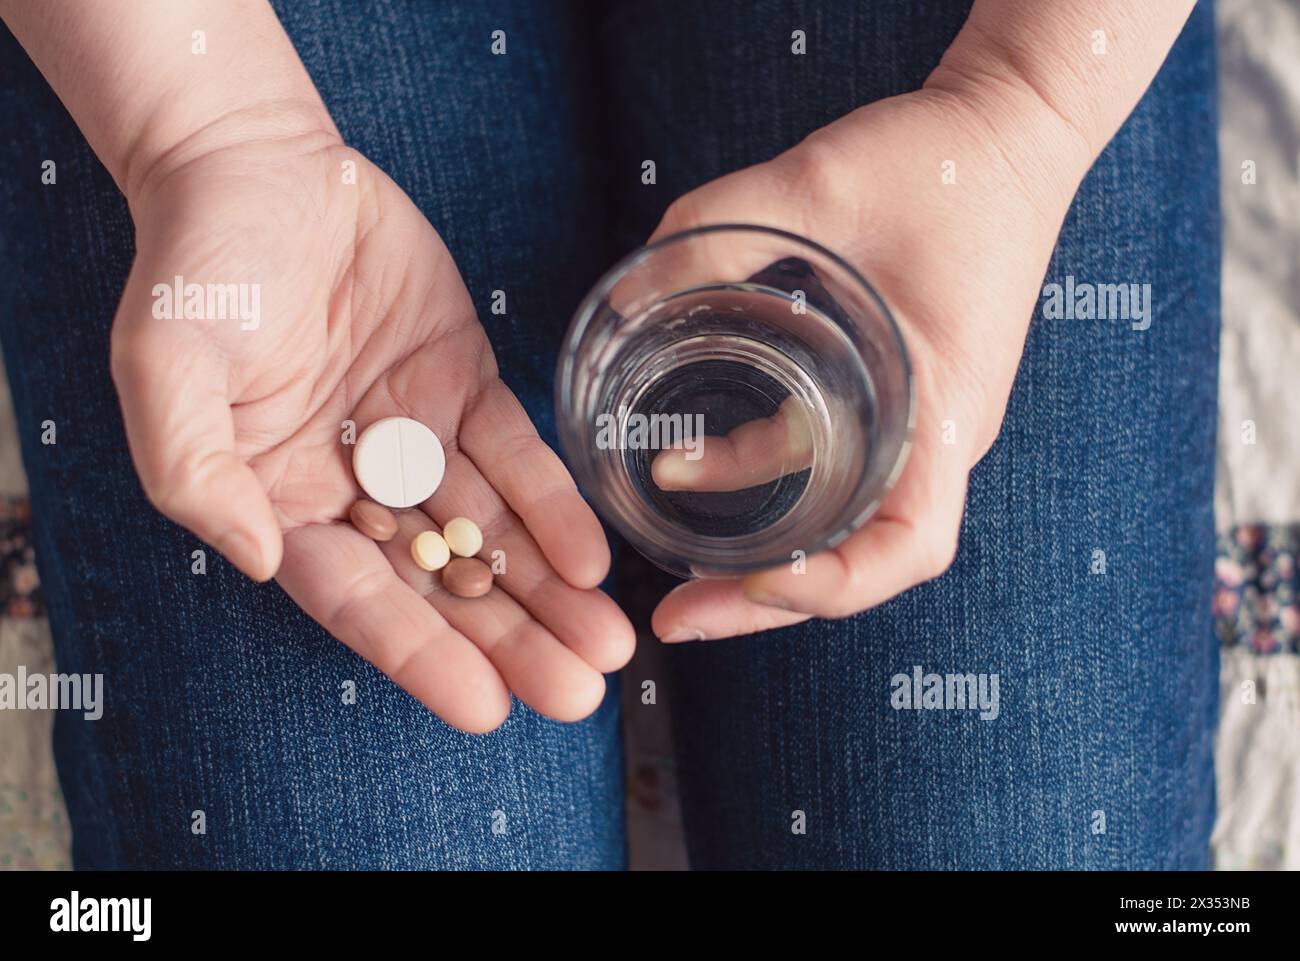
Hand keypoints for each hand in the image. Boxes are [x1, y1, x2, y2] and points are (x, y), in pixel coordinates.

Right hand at [110, 111, 633, 729]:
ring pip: (489, 532)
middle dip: (510, 640)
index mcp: (279, 500)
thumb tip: (262, 558)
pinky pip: (515, 456)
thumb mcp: (165, 364)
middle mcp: (352, 485)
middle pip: (440, 582)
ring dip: (549, 591)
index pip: (358, 598)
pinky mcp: (462, 385)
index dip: (422, 655)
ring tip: (606, 646)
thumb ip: (196, 468)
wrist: (258, 165)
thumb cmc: (198, 266)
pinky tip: (592, 558)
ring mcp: (414, 438)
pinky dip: (552, 505)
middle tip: (579, 693)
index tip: (485, 710)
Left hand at [649, 82, 1086, 641]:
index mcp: (948, 406)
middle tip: (675, 619)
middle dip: (768, 600)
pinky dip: (756, 481)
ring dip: (755, 551)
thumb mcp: (822, 183)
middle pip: (861, 558)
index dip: (836, 583)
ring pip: (834, 520)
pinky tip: (684, 470)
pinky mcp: (887, 396)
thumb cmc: (944, 165)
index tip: (755, 580)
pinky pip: (821, 464)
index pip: (913, 543)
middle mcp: (936, 434)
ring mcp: (914, 422)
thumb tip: (625, 290)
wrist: (1006, 134)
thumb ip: (719, 226)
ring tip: (669, 569)